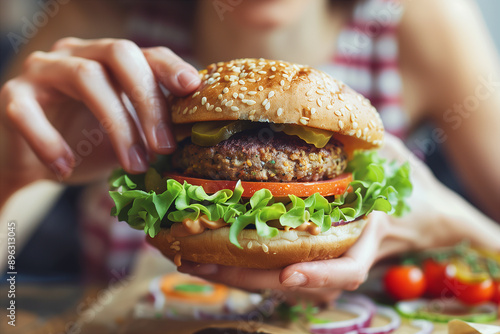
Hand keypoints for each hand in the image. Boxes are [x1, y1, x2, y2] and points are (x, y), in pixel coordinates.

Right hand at [0, 37, 199, 187]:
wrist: (39, 162)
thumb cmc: (90, 144)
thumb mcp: (130, 135)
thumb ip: (156, 130)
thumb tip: (196, 140)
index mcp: (111, 62)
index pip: (146, 53)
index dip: (170, 66)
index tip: (191, 88)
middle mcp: (79, 55)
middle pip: (120, 55)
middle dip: (148, 100)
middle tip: (165, 147)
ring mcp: (44, 70)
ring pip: (85, 77)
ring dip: (116, 125)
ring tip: (134, 165)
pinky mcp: (13, 96)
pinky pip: (27, 111)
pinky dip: (49, 141)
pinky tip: (65, 168)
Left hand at [178, 133, 499, 302]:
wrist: (422, 213)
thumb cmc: (411, 186)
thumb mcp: (394, 157)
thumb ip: (365, 143)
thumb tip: (330, 115)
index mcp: (367, 236)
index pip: (348, 268)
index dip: (319, 277)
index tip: (288, 276)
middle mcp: (339, 254)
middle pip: (290, 281)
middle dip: (244, 277)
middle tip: (197, 260)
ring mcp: (321, 257)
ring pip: (273, 277)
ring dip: (228, 270)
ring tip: (183, 254)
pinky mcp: (306, 252)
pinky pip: (271, 262)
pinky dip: (237, 258)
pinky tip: (203, 245)